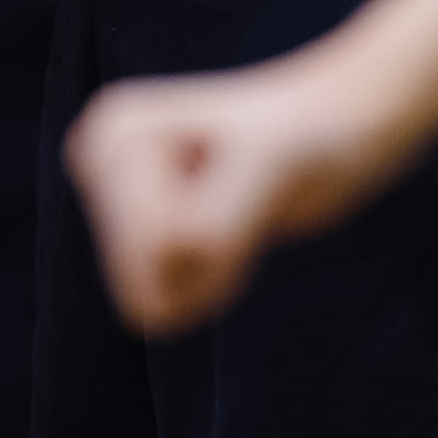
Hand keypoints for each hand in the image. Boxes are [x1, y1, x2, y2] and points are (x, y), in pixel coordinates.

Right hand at [62, 46, 412, 334]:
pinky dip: (212, 286)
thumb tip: (166, 281)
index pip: (152, 241)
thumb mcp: (268, 170)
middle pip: (139, 280)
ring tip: (243, 217)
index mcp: (116, 131)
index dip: (215, 236)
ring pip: (151, 302)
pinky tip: (235, 231)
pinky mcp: (145, 233)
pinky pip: (166, 307)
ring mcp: (120, 199)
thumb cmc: (309, 136)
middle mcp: (103, 161)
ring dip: (212, 279)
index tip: (247, 183)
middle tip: (250, 206)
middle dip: (208, 265)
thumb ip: (214, 224)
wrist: (334, 129)